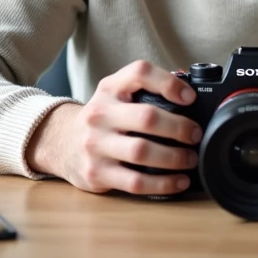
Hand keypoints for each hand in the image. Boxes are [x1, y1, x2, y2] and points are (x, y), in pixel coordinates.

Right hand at [27, 60, 202, 195]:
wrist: (61, 142)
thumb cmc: (103, 118)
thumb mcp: (116, 94)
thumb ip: (146, 88)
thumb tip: (189, 87)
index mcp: (110, 89)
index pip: (139, 73)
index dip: (168, 83)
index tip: (190, 98)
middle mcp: (100, 114)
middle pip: (147, 117)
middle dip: (179, 127)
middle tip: (195, 134)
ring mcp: (96, 145)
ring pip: (142, 152)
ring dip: (174, 157)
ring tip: (190, 159)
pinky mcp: (97, 173)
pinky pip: (135, 182)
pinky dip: (163, 184)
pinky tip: (178, 182)